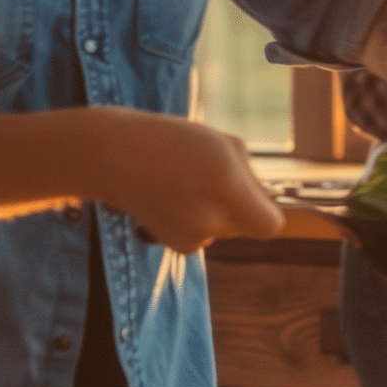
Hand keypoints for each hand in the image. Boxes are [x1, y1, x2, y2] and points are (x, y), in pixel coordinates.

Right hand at [74, 107, 284, 252]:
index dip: (267, 212)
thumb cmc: (175, 140)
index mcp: (226, 185)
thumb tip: (265, 199)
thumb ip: (251, 175)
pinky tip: (177, 199)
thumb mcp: (225, 144)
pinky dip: (197, 221)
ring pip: (225, 230)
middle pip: (248, 225)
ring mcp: (191, 236)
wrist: (117, 156)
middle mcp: (210, 217)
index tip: (257, 199)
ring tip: (190, 184)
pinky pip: (203, 236)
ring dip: (217, 212)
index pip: (270, 225)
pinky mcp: (175, 245)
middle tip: (216, 178)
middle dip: (241, 206)